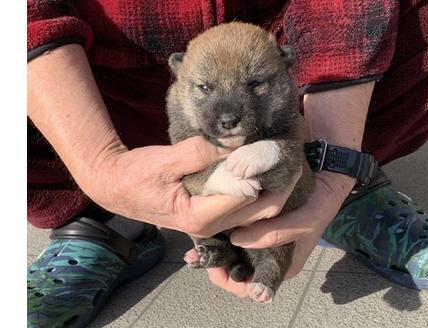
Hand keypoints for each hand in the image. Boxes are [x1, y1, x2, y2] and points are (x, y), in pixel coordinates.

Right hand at [86, 136, 266, 235]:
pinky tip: (256, 169)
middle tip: (284, 153)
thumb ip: (200, 152)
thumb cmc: (136, 174)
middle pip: (259, 209)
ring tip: (273, 157)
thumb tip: (235, 142)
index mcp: (200, 216)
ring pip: (255, 211)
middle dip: (275, 183)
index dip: (262, 171)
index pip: (247, 195)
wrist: (116, 186)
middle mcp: (210, 226)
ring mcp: (211, 225)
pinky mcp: (210, 217)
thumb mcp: (166, 160)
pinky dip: (254, 190)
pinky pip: (242, 207)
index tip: (273, 146)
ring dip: (268, 187)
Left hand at [206, 171, 354, 296]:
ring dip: (214, 245)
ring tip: (198, 239)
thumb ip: (274, 234)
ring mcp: (258, 237)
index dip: (230, 281)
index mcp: (280, 266)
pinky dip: (219, 227)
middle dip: (216, 262)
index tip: (214, 268)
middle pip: (235, 268)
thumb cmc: (318, 204)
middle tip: (197, 253)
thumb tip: (237, 239)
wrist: (325, 176)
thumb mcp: (303, 222)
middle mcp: (266, 255)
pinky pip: (231, 228)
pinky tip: (207, 222)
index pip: (249, 287)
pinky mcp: (252, 220)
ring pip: (230, 249)